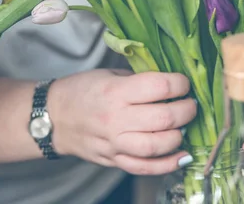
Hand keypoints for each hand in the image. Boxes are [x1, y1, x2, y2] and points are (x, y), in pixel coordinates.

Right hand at [47, 69, 196, 174]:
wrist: (53, 117)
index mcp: (116, 92)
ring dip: (178, 136)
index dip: (180, 84)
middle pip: (164, 117)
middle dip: (187, 110)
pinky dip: (167, 165)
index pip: (160, 87)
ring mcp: (115, 143)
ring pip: (157, 145)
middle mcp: (116, 119)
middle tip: (190, 105)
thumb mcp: (110, 74)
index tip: (184, 83)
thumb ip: (140, 79)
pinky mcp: (114, 160)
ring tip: (183, 126)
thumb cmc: (83, 90)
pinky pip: (144, 168)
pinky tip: (182, 156)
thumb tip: (174, 82)